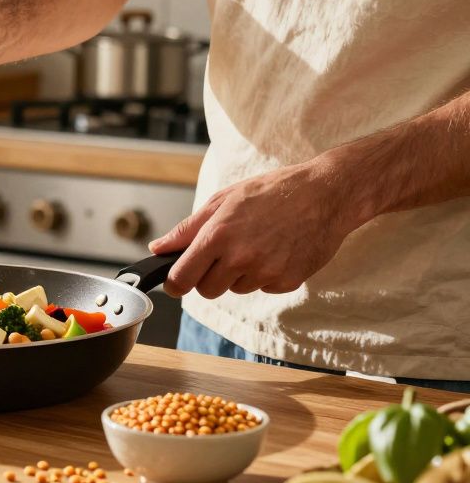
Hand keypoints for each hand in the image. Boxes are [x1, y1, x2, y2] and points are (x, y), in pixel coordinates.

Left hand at [150, 160, 358, 298]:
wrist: (325, 194)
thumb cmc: (272, 191)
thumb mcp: (223, 200)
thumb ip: (187, 229)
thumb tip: (158, 248)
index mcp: (218, 235)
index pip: (182, 278)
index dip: (174, 284)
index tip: (174, 283)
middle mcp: (240, 258)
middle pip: (207, 291)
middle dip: (208, 277)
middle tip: (222, 254)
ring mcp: (266, 272)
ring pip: (236, 289)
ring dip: (238, 274)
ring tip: (256, 243)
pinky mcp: (288, 282)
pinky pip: (263, 288)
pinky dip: (264, 275)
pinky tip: (276, 250)